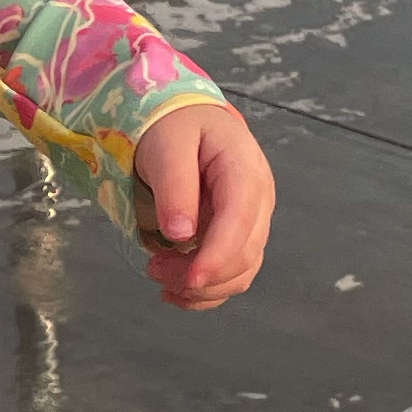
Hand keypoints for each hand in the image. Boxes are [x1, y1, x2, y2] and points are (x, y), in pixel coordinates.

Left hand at [131, 105, 275, 310]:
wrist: (186, 120)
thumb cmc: (175, 127)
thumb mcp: (167, 146)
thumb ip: (175, 187)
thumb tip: (180, 235)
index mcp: (245, 170)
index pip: (239, 222)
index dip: (217, 257)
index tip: (188, 280)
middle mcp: (259, 199)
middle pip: (244, 254)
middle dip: (201, 275)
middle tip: (153, 269)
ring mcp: (253, 220)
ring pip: (242, 271)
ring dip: (203, 288)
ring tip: (158, 276)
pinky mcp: (240, 235)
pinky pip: (233, 274)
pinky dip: (207, 292)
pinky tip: (176, 292)